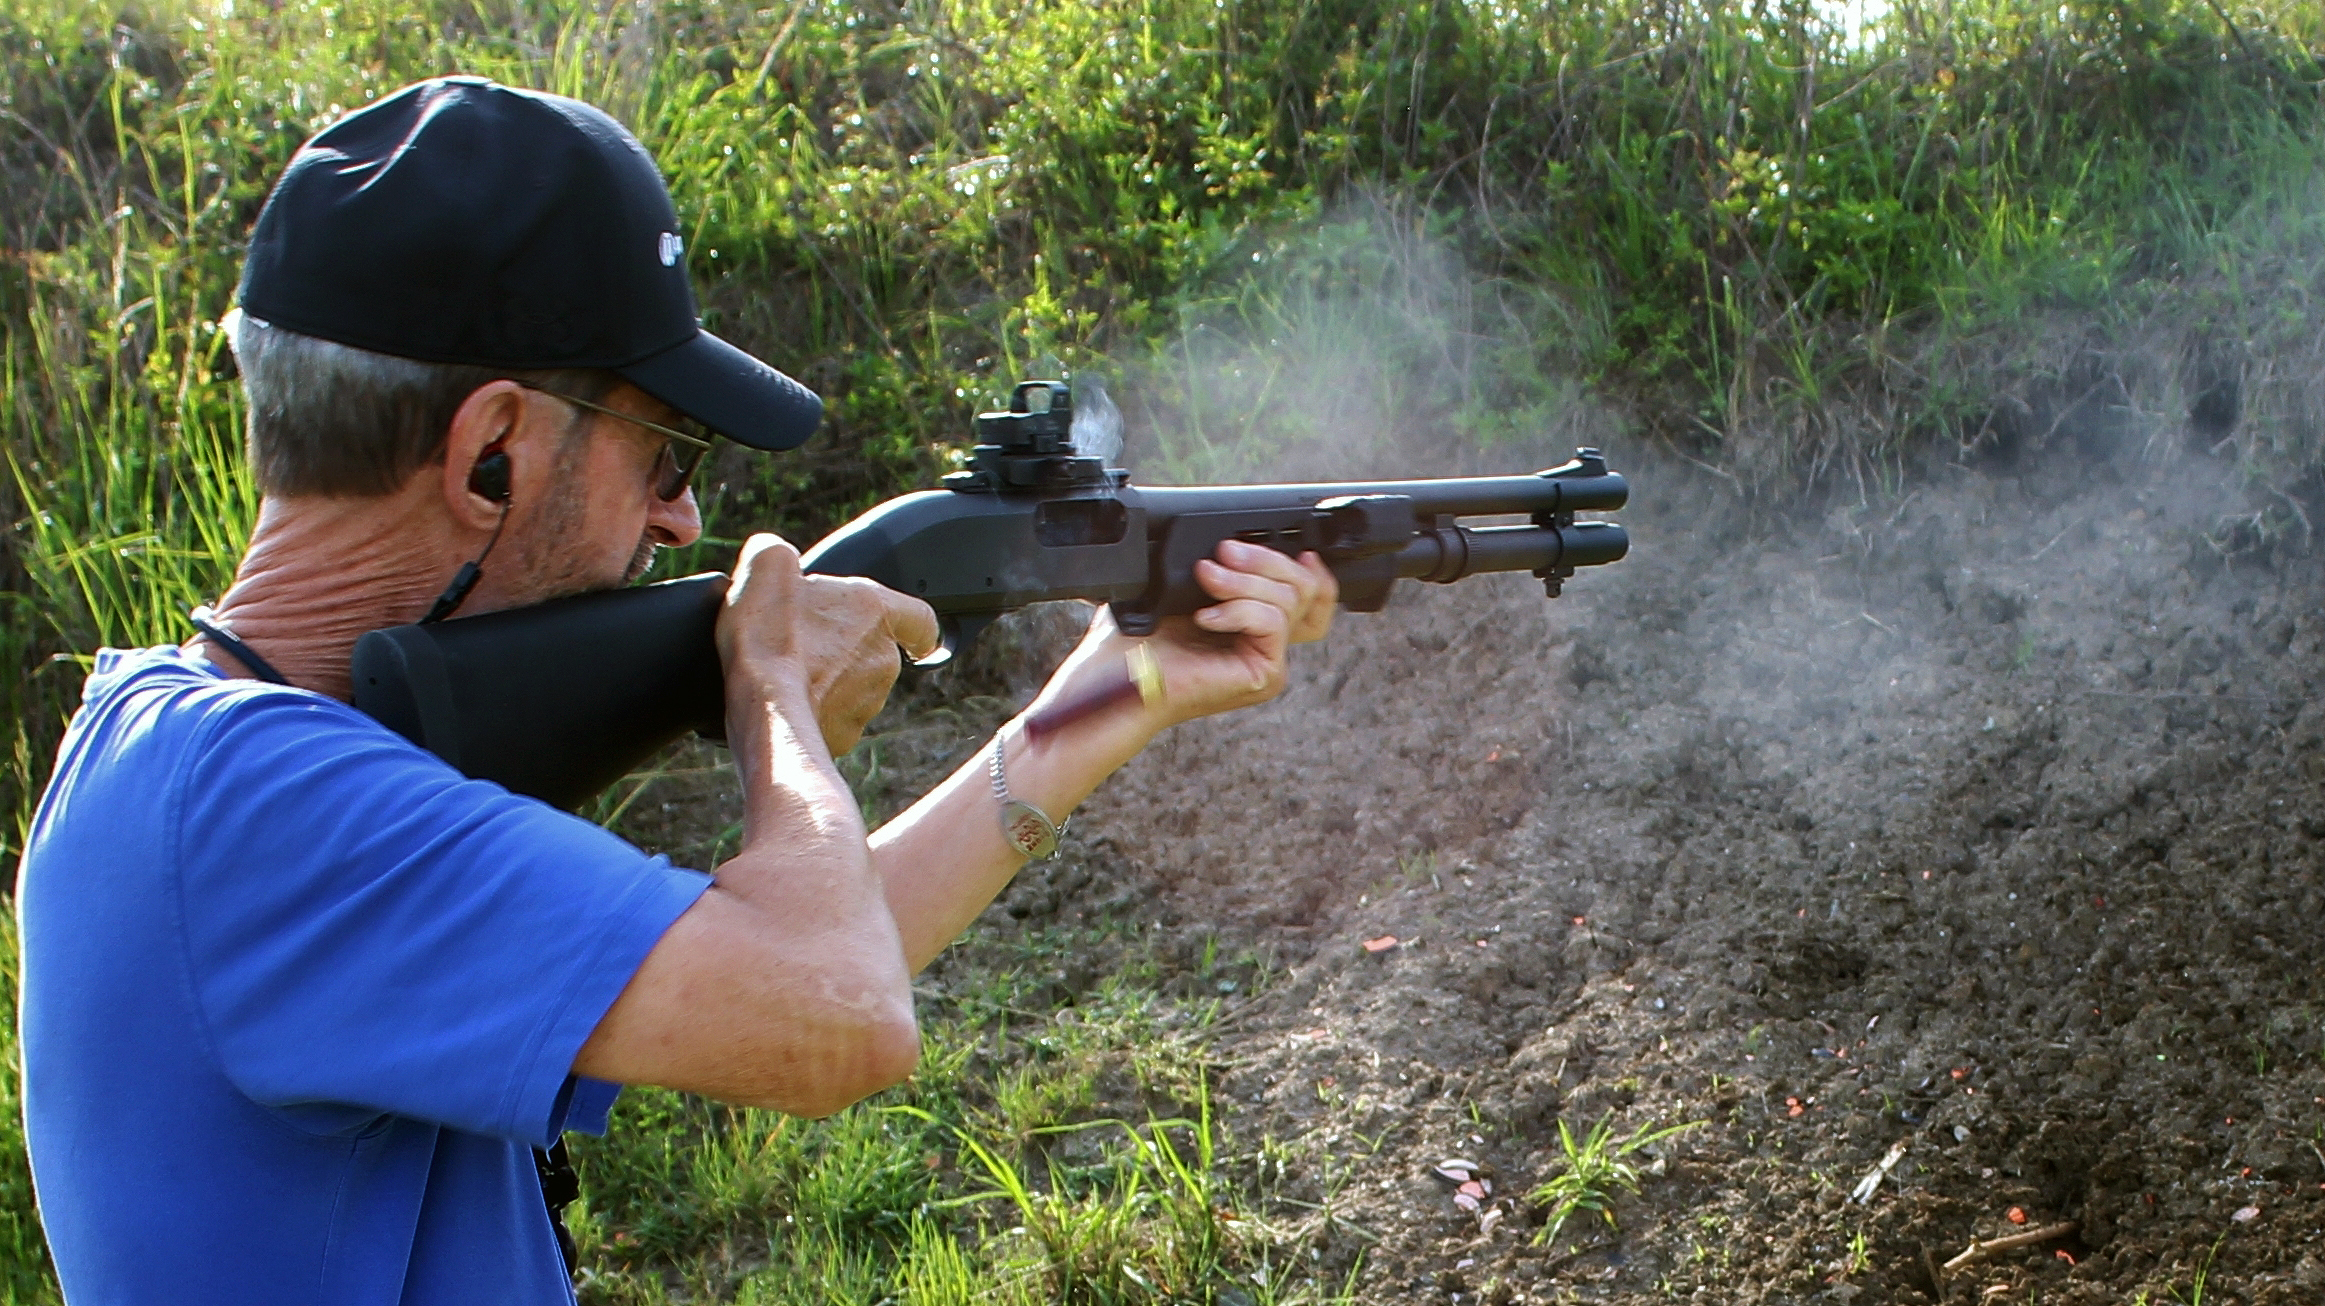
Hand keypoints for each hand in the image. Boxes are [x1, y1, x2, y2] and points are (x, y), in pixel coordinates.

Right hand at [717, 533, 940, 755]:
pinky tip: (784, 701)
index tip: (914, 637)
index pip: (921, 618)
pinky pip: (833, 721)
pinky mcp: (846, 736)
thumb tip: (775, 558)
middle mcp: (882, 658)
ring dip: (828, 681)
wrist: (760, 704)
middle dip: (844, 650)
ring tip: (787, 673)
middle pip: (874, 653)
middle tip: (802, 643)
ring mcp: (868, 701)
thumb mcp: (768, 567)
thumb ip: (779, 554)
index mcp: (875, 610)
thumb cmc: (769, 636)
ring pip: (853, 689)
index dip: (915, 627)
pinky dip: (813, 712)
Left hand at [1041, 540, 1336, 735]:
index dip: (1310, 569)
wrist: (1116, 679)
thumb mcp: (1176, 589)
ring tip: (1205, 578)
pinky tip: (1204, 616)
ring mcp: (1268, 662)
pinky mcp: (1264, 674)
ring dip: (1243, 581)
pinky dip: (1239, 609)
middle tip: (1222, 553)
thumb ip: (1215, 568)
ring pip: (1288, 600)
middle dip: (1266, 560)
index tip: (1294, 546)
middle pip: (1304, 589)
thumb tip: (1233, 540)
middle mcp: (1266, 646)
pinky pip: (1273, 622)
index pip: (1309, 597)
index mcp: (1252, 627)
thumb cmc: (1134, 642)